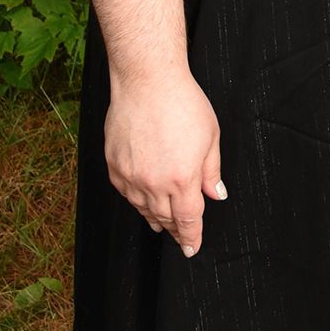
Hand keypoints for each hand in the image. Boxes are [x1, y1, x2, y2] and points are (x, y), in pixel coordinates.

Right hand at [104, 73, 225, 254]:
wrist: (146, 82)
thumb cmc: (183, 103)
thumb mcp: (211, 137)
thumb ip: (211, 171)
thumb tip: (214, 194)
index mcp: (182, 179)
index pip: (188, 220)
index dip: (191, 237)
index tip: (192, 248)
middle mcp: (153, 183)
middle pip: (165, 218)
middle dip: (175, 230)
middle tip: (181, 237)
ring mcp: (130, 176)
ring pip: (144, 208)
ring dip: (155, 218)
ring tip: (162, 225)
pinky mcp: (114, 166)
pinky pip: (126, 193)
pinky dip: (137, 201)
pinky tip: (143, 200)